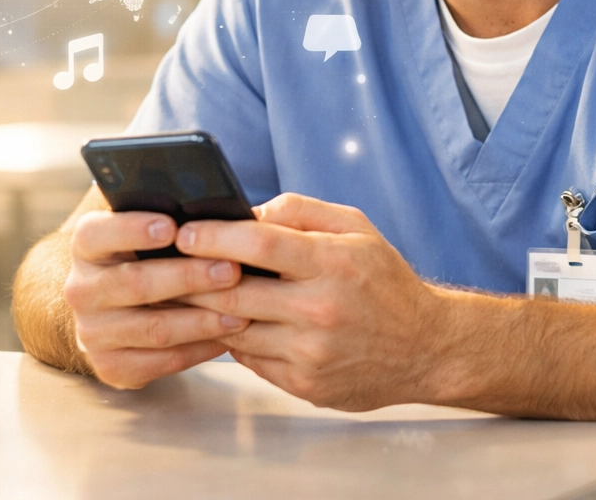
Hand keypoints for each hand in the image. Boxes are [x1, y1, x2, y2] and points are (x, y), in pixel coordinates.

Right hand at [62, 209, 248, 388]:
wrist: (111, 310)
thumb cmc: (144, 255)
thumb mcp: (143, 227)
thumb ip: (164, 213)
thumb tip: (209, 200)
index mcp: (87, 245)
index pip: (98, 233)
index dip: (133, 229)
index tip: (172, 227)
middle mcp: (81, 289)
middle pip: (135, 283)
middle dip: (188, 277)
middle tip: (232, 270)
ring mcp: (92, 332)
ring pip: (153, 328)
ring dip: (201, 320)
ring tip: (241, 311)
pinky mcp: (110, 367)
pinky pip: (160, 361)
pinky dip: (198, 350)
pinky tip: (226, 337)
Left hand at [177, 193, 450, 409]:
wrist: (426, 348)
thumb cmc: (385, 280)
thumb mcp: (356, 227)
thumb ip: (301, 211)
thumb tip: (248, 212)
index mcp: (332, 263)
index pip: (257, 243)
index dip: (212, 237)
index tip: (182, 232)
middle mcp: (320, 310)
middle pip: (233, 293)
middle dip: (192, 279)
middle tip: (168, 267)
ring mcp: (311, 353)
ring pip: (234, 331)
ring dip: (207, 312)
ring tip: (188, 295)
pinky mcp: (304, 384)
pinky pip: (250, 360)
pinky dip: (235, 340)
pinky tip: (232, 324)